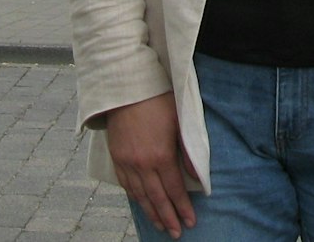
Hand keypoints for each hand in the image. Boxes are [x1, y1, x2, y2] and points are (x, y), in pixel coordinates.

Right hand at [104, 92, 196, 237]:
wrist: (126, 86)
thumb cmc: (158, 99)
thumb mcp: (180, 122)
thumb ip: (188, 152)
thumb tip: (197, 176)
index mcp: (161, 155)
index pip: (175, 189)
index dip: (183, 208)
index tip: (190, 221)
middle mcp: (142, 163)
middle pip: (156, 198)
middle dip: (168, 218)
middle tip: (177, 233)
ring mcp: (126, 161)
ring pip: (139, 195)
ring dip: (151, 212)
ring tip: (160, 226)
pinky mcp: (116, 156)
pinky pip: (125, 184)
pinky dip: (134, 197)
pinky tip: (141, 204)